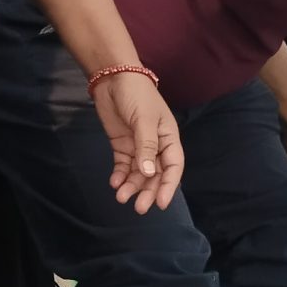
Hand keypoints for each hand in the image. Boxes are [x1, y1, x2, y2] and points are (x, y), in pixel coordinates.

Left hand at [93, 70, 182, 213]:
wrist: (113, 78)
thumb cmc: (136, 95)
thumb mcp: (145, 120)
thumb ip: (146, 147)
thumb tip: (149, 173)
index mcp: (169, 137)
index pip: (173, 166)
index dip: (168, 186)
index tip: (161, 204)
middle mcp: (156, 145)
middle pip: (155, 174)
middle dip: (148, 191)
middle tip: (139, 208)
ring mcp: (138, 146)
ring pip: (138, 173)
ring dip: (131, 186)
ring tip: (121, 197)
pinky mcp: (122, 145)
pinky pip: (123, 165)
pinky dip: (120, 175)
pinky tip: (114, 183)